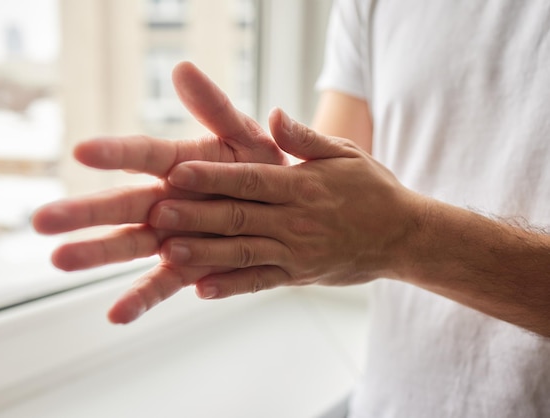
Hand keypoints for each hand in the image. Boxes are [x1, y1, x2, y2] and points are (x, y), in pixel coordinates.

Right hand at [32, 62, 287, 322]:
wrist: (284, 205)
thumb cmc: (260, 164)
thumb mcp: (243, 134)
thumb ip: (215, 108)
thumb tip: (183, 68)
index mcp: (178, 163)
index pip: (142, 155)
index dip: (115, 153)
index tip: (82, 151)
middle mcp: (167, 199)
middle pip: (122, 204)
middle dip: (85, 212)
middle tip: (42, 219)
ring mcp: (174, 235)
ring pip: (130, 244)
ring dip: (96, 253)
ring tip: (59, 260)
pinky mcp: (187, 267)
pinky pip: (162, 283)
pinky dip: (140, 299)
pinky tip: (115, 316)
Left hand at [151, 108, 426, 297]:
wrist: (403, 236)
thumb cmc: (371, 189)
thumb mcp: (344, 154)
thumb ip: (304, 137)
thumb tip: (273, 114)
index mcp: (303, 185)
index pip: (251, 179)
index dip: (214, 176)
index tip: (178, 172)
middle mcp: (296, 220)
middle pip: (239, 216)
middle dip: (197, 214)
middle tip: (158, 212)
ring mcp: (296, 251)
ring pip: (244, 252)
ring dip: (205, 253)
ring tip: (169, 252)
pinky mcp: (298, 275)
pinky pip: (261, 282)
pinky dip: (232, 287)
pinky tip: (202, 290)